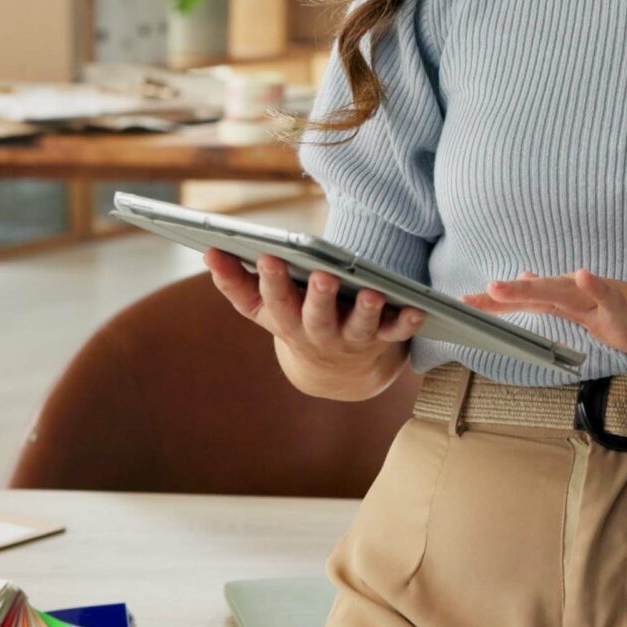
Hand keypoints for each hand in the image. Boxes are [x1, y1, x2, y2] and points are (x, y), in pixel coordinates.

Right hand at [203, 248, 423, 384]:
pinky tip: (417, 307)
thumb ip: (236, 282)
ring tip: (371, 292)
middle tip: (322, 274)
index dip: (272, 281)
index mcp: (288, 322)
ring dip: (365, 310)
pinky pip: (397, 333)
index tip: (269, 255)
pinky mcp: (383, 340)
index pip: (275, 302)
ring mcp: (352, 340)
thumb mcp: (262, 310)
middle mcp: (319, 334)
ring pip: (359, 327)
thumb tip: (209, 252)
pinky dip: (407, 322)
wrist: (336, 374)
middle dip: (318, 297)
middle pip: (317, 317)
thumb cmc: (294, 323)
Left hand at [461, 269, 626, 371]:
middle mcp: (591, 296)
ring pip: (569, 292)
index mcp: (581, 301)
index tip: (465, 303)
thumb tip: (531, 280)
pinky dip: (597, 287)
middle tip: (469, 299)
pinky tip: (583, 276)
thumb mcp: (601, 316)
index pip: (534, 299)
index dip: (501, 301)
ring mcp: (612, 303)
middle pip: (543, 292)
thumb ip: (567, 302)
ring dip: (536, 287)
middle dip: (506, 296)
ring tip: (504, 286)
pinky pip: (613, 299)